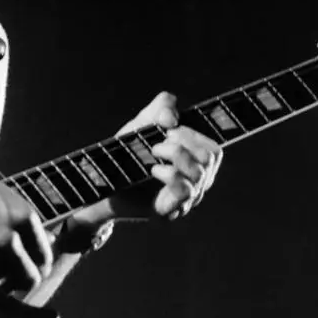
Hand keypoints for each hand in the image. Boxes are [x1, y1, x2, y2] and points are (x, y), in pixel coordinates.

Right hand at [0, 148, 53, 294]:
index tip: (34, 270)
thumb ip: (21, 218)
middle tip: (15, 282)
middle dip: (24, 281)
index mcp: (22, 215)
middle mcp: (10, 236)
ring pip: (6, 284)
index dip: (40, 265)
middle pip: (29, 276)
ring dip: (1, 284)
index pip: (43, 254)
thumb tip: (47, 239)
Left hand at [56, 91, 222, 250]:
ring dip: (175, 155)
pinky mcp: (169, 209)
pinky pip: (184, 191)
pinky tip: (153, 170)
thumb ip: (160, 109)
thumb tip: (171, 116)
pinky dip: (170, 175)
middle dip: (184, 142)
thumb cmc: (129, 153)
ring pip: (199, 173)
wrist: (104, 181)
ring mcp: (185, 198)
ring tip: (153, 153)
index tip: (169, 129)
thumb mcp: (143, 124)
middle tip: (158, 143)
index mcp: (196, 162)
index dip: (193, 135)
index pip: (214, 150)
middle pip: (210, 158)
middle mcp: (197, 182)